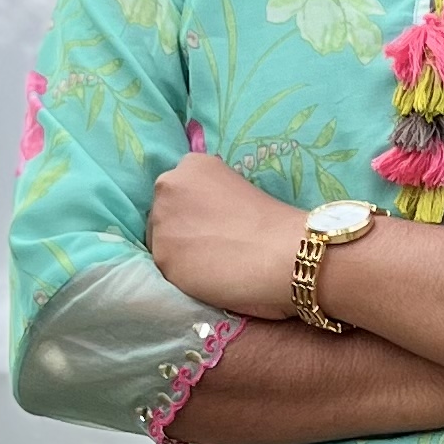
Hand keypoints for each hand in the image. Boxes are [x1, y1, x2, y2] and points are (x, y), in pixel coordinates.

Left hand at [148, 149, 310, 318]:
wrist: (284, 252)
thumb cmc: (274, 223)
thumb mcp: (236, 187)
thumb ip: (208, 196)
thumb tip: (196, 219)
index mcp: (191, 165)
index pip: (176, 192)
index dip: (192, 213)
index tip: (211, 227)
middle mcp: (168, 186)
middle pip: (161, 215)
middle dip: (180, 231)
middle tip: (210, 248)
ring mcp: (161, 222)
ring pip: (159, 243)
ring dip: (178, 254)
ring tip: (210, 265)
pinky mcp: (162, 257)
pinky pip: (165, 270)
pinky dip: (182, 277)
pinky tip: (208, 278)